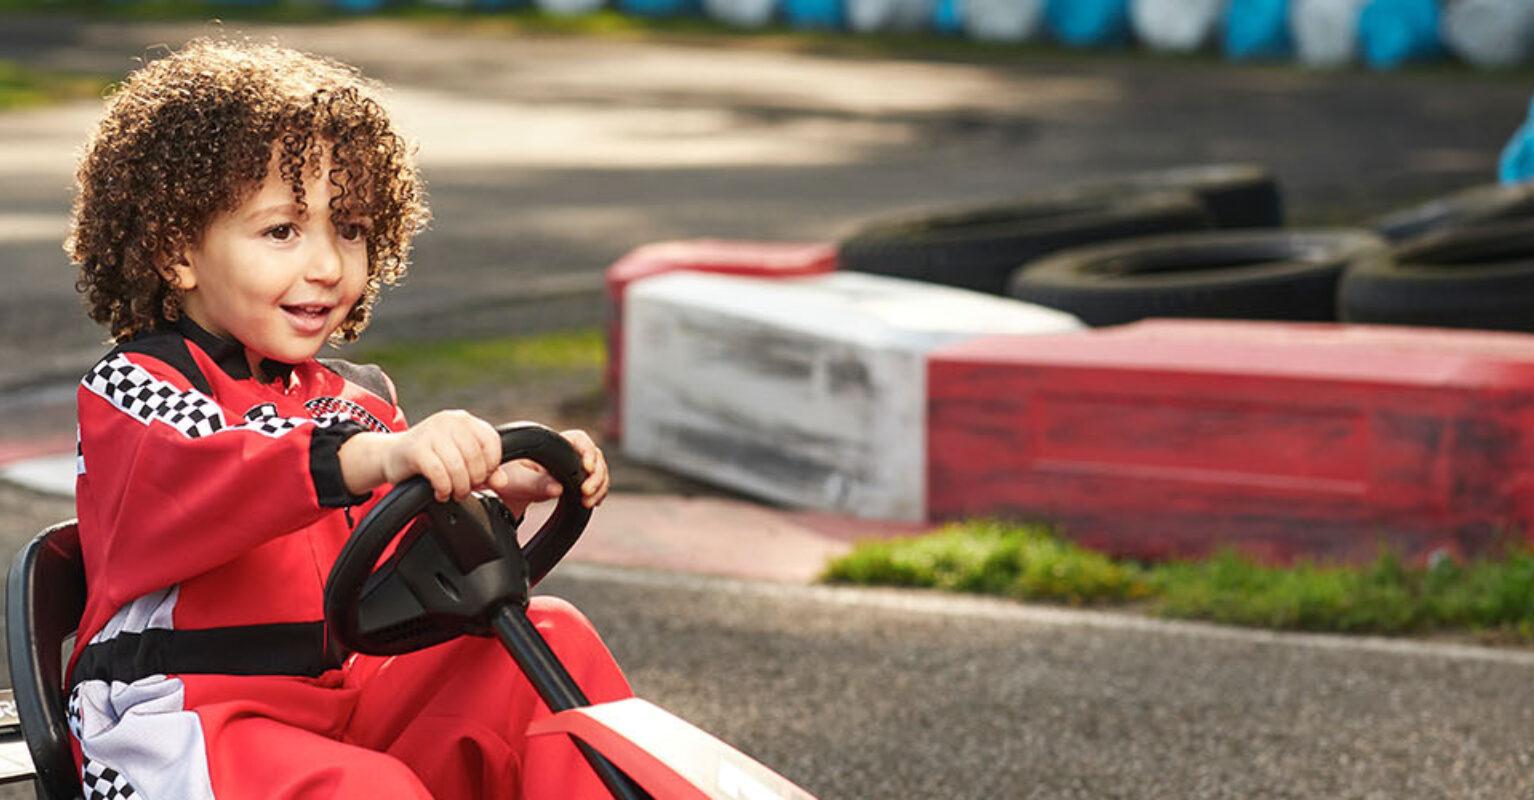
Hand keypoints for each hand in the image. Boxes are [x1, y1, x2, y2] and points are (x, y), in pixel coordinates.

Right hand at [341, 410, 507, 501]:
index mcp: (464, 420)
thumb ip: (484, 469)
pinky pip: (439, 473)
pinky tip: (440, 493)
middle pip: (476, 457)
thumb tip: (503, 481)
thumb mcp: (459, 459)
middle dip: (474, 480)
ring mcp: (431, 432)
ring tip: (454, 493)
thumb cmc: (430, 458)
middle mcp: (449, 421)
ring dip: (459, 487)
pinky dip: (443, 488)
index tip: (481, 478)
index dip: (491, 465)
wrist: (390, 455)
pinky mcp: (416, 448)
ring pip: (458, 467)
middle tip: (465, 490)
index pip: (491, 442)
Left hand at [492, 428, 609, 515]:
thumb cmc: (506, 479)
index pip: (579, 439)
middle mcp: (566, 454)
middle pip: (594, 455)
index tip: (587, 469)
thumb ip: (536, 484)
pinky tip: (594, 502)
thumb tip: (558, 489)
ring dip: (599, 486)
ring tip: (588, 502)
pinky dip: (598, 492)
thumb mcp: (516, 482)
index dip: (588, 452)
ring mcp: (572, 468)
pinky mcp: (574, 482)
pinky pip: (595, 484)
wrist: (504, 490)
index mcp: (552, 446)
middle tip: (586, 493)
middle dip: (596, 475)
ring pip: (598, 470)